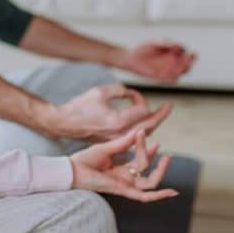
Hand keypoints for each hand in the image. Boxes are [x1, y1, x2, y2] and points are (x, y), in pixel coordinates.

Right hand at [42, 83, 172, 141]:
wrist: (64, 123)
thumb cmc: (80, 106)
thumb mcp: (101, 91)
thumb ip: (121, 90)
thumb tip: (133, 95)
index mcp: (118, 121)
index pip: (143, 111)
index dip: (141, 99)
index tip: (132, 93)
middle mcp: (120, 133)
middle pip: (149, 126)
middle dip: (160, 115)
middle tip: (169, 106)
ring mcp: (117, 140)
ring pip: (143, 134)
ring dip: (152, 123)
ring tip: (160, 113)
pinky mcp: (113, 142)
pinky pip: (134, 138)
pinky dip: (142, 130)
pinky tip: (145, 122)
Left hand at [71, 128, 177, 201]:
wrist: (71, 169)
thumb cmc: (84, 160)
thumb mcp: (107, 148)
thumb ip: (123, 142)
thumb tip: (138, 131)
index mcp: (121, 169)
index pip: (140, 160)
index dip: (146, 147)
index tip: (143, 131)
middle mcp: (125, 178)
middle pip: (148, 171)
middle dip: (157, 161)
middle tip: (164, 149)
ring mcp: (125, 185)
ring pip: (150, 182)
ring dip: (160, 171)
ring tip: (167, 157)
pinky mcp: (123, 190)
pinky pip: (144, 196)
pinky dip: (158, 195)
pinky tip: (172, 192)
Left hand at [118, 41, 195, 82]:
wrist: (132, 59)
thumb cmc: (143, 48)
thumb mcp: (154, 43)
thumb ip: (165, 43)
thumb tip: (177, 45)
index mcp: (173, 50)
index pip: (185, 51)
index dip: (186, 50)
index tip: (179, 49)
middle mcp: (174, 60)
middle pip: (188, 62)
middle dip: (191, 61)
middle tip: (189, 58)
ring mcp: (169, 69)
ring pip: (183, 72)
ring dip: (184, 70)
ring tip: (180, 66)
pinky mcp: (163, 77)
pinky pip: (173, 80)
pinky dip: (175, 78)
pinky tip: (172, 75)